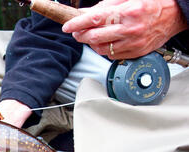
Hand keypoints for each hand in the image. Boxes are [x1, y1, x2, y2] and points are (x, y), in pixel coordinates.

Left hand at [62, 0, 187, 58]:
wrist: (174, 15)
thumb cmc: (152, 4)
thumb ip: (105, 6)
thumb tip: (85, 13)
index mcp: (128, 12)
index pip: (95, 19)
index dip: (78, 24)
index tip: (68, 26)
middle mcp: (130, 29)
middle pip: (95, 37)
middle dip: (81, 35)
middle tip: (77, 32)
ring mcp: (133, 43)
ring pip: (101, 49)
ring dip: (91, 44)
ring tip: (90, 36)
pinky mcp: (135, 53)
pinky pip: (112, 56)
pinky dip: (103, 50)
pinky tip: (104, 42)